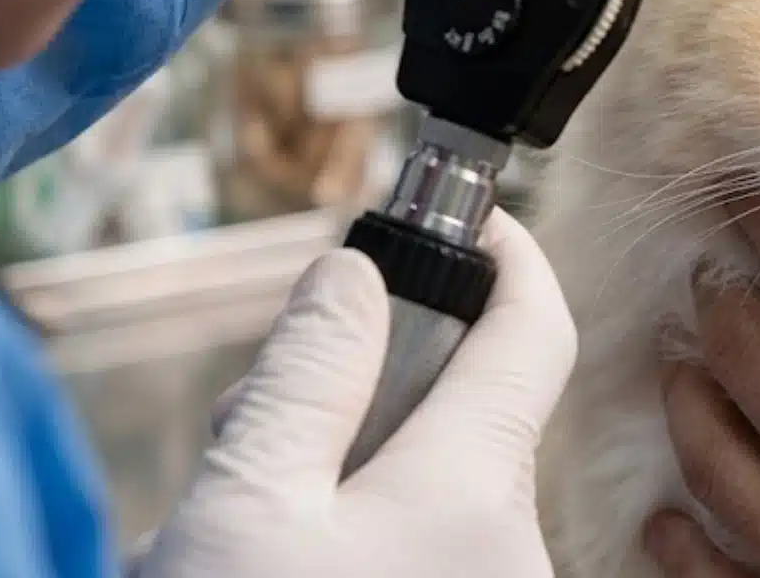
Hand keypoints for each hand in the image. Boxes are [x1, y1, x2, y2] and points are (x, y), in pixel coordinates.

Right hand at [132, 210, 574, 577]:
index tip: (463, 216)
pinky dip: (340, 533)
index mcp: (477, 486)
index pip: (534, 329)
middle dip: (357, 386)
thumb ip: (306, 374)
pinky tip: (258, 559)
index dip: (505, 254)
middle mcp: (511, 543)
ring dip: (330, 469)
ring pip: (420, 481)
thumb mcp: (248, 498)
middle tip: (250, 416)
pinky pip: (411, 546)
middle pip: (455, 406)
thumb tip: (354, 275)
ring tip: (224, 513)